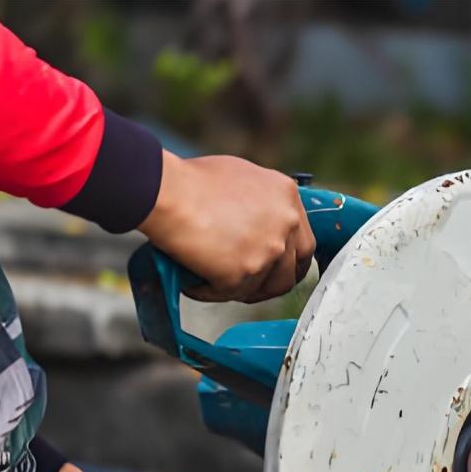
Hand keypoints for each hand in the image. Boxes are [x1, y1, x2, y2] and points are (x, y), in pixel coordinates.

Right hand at [137, 151, 315, 303]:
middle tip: (252, 287)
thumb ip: (263, 203)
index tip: (279, 270)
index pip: (304, 243)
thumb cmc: (192, 181)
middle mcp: (285, 224)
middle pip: (292, 271)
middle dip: (273, 284)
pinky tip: (195, 284)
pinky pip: (232, 294)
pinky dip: (212, 292)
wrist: (167, 192)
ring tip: (216, 284)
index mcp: (287, 197)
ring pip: (263, 288)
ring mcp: (268, 250)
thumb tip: (263, 225)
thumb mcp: (242, 177)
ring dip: (242, 291)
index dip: (291, 262)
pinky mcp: (245, 271)